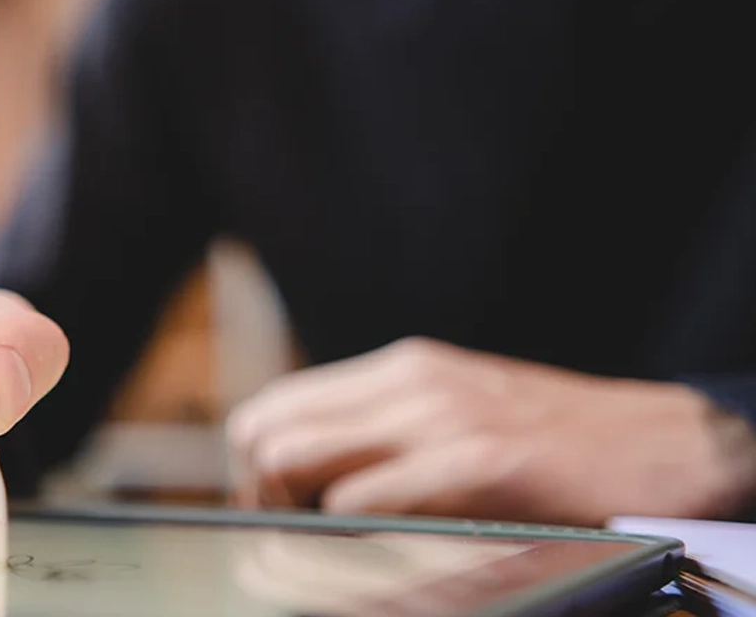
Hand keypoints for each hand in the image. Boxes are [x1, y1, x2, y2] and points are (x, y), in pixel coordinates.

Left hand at [227, 337, 755, 525]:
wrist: (668, 444)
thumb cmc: (559, 442)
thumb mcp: (460, 412)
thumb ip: (390, 431)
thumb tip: (310, 476)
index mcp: (400, 369)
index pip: (274, 405)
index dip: (254, 468)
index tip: (274, 514)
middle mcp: (409, 382)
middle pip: (263, 429)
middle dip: (258, 494)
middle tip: (290, 538)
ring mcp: (440, 418)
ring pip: (292, 456)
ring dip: (291, 514)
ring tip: (326, 547)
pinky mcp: (477, 462)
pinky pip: (363, 501)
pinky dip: (346, 535)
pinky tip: (375, 552)